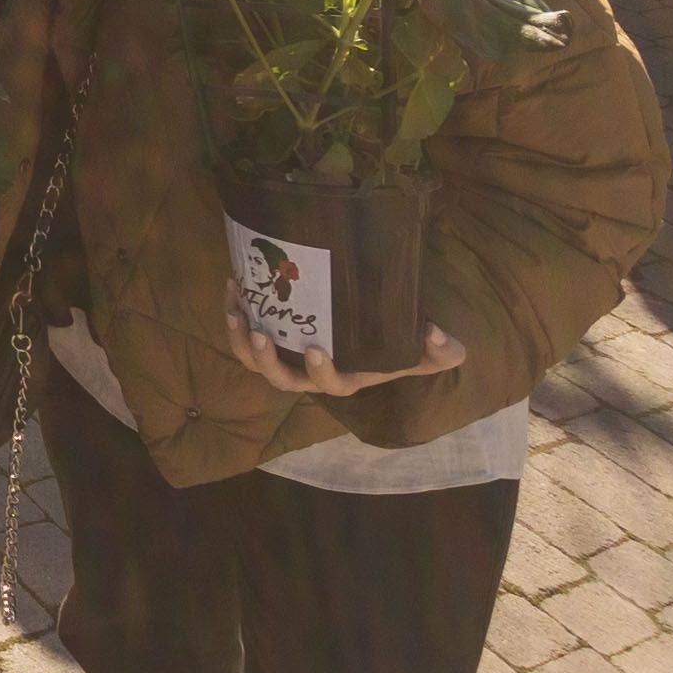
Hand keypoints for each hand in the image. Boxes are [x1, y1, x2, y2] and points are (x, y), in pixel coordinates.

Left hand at [227, 313, 465, 394]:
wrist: (371, 329)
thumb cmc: (395, 345)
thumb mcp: (422, 350)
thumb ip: (439, 350)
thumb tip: (438, 336)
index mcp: (345, 378)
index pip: (331, 385)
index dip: (320, 373)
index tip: (314, 350)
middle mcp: (311, 374)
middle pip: (282, 379)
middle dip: (267, 360)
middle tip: (259, 334)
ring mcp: (287, 358)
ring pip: (255, 360)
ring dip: (240, 338)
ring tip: (236, 310)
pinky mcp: (272, 337)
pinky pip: (245, 335)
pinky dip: (236, 314)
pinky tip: (233, 286)